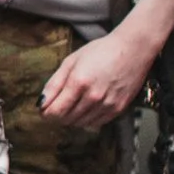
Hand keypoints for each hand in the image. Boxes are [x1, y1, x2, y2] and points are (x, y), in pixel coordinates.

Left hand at [40, 29, 154, 128]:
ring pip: (81, 123)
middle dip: (57, 115)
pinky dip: (87, 119)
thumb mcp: (71, 61)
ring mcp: (107, 104)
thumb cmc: (101, 51)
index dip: (46, 113)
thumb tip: (41, 102)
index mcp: (78, 82)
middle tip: (57, 106)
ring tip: (72, 105)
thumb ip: (54, 83)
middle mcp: (93, 96)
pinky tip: (85, 108)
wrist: (132, 49)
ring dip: (71, 118)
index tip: (43, 110)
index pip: (56, 111)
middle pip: (67, 119)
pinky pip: (96, 123)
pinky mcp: (118, 109)